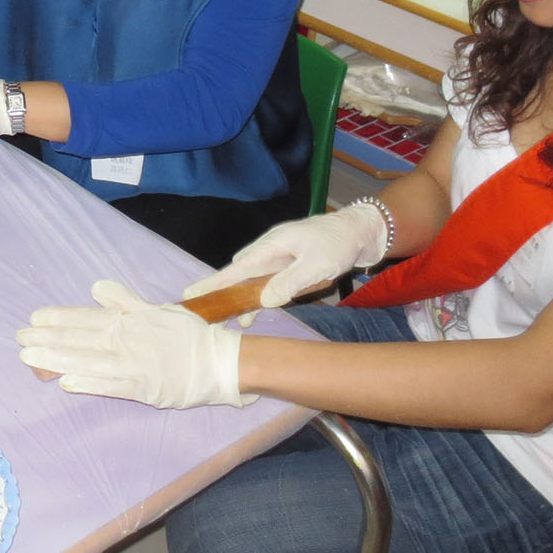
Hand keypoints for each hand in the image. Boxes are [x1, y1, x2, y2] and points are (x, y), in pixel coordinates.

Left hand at [17, 281, 252, 408]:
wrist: (219, 362)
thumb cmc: (188, 335)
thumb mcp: (157, 309)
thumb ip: (125, 301)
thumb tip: (96, 288)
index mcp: (129, 321)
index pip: (86, 318)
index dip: (59, 318)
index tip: (34, 319)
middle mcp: (126, 341)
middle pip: (80, 339)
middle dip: (47, 339)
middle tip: (19, 340)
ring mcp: (133, 366)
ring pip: (88, 361)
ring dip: (57, 359)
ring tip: (30, 359)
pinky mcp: (143, 390)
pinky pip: (111, 387)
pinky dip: (89, 384)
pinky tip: (66, 383)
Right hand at [180, 200, 389, 308]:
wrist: (361, 231)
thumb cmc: (339, 243)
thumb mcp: (316, 265)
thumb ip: (289, 282)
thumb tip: (263, 300)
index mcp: (272, 246)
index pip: (237, 268)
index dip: (214, 283)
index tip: (191, 294)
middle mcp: (271, 251)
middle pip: (240, 274)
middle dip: (224, 293)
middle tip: (210, 314)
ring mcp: (281, 257)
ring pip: (255, 280)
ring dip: (246, 298)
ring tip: (237, 321)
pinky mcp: (291, 264)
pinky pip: (269, 281)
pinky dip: (262, 294)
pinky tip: (259, 311)